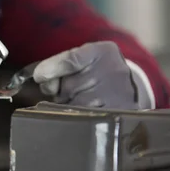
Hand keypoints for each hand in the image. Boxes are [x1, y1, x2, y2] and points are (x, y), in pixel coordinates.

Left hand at [32, 41, 150, 109]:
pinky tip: (85, 112)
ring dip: (69, 106)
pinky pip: (88, 118)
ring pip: (76, 105)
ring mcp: (120, 93)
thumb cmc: (97, 71)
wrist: (130, 86)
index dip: (51, 68)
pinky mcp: (122, 113)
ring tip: (78, 102)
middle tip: (66, 93)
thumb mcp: (82, 59)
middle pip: (70, 86)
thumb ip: (60, 66)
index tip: (39, 76)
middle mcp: (113, 70)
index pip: (71, 60)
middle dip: (60, 92)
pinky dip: (80, 117)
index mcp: (101, 52)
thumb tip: (43, 81)